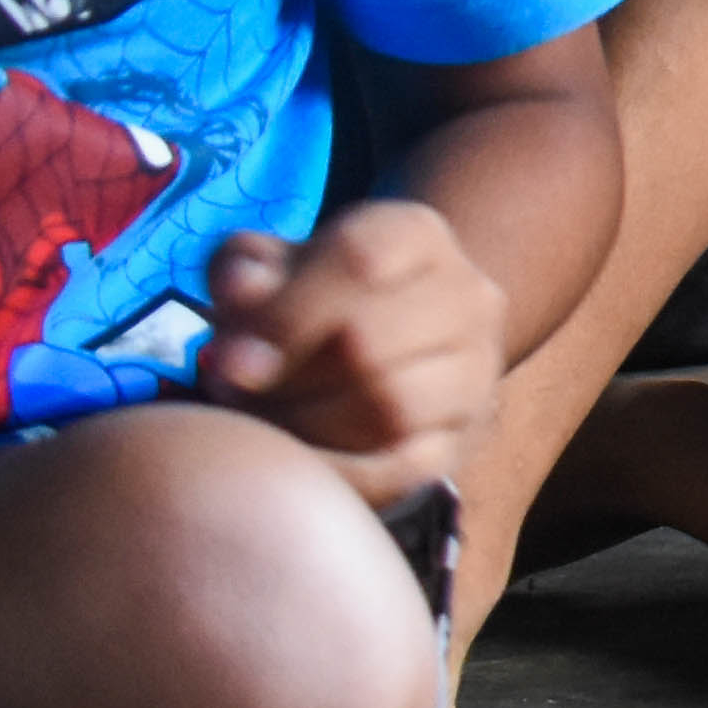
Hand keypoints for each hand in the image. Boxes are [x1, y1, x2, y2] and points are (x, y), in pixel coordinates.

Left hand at [197, 200, 513, 504]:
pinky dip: (337, 472)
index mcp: (417, 234)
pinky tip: (295, 463)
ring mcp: (476, 371)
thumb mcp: (268, 265)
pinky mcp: (464, 438)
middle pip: (371, 342)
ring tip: (263, 423)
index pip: (360, 260)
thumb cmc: (311, 296)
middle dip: (287, 380)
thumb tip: (242, 295)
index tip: (230, 361)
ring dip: (308, 425)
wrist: (387, 334)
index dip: (286, 315)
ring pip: (393, 408)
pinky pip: (403, 469)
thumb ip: (243, 269)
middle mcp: (467, 296)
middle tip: (235, 396)